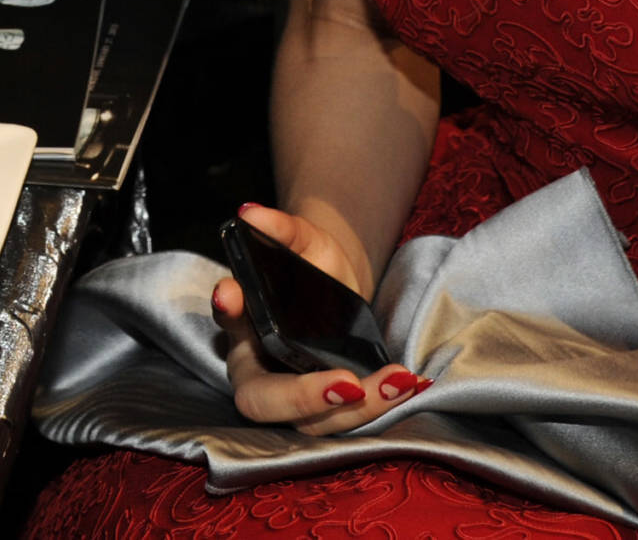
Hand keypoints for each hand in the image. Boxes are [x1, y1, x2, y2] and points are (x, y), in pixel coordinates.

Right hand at [210, 203, 427, 433]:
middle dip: (303, 398)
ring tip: (397, 380)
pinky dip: (379, 407)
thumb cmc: (313, 266)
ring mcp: (294, 397)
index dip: (230, 314)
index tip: (233, 293)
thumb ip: (282, 228)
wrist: (340, 287)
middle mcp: (260, 368)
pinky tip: (409, 384)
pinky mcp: (327, 411)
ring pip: (310, 424)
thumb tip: (251, 212)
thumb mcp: (305, 240)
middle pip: (262, 401)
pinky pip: (345, 421)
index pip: (228, 325)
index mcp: (246, 325)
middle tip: (346, 382)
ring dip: (357, 409)